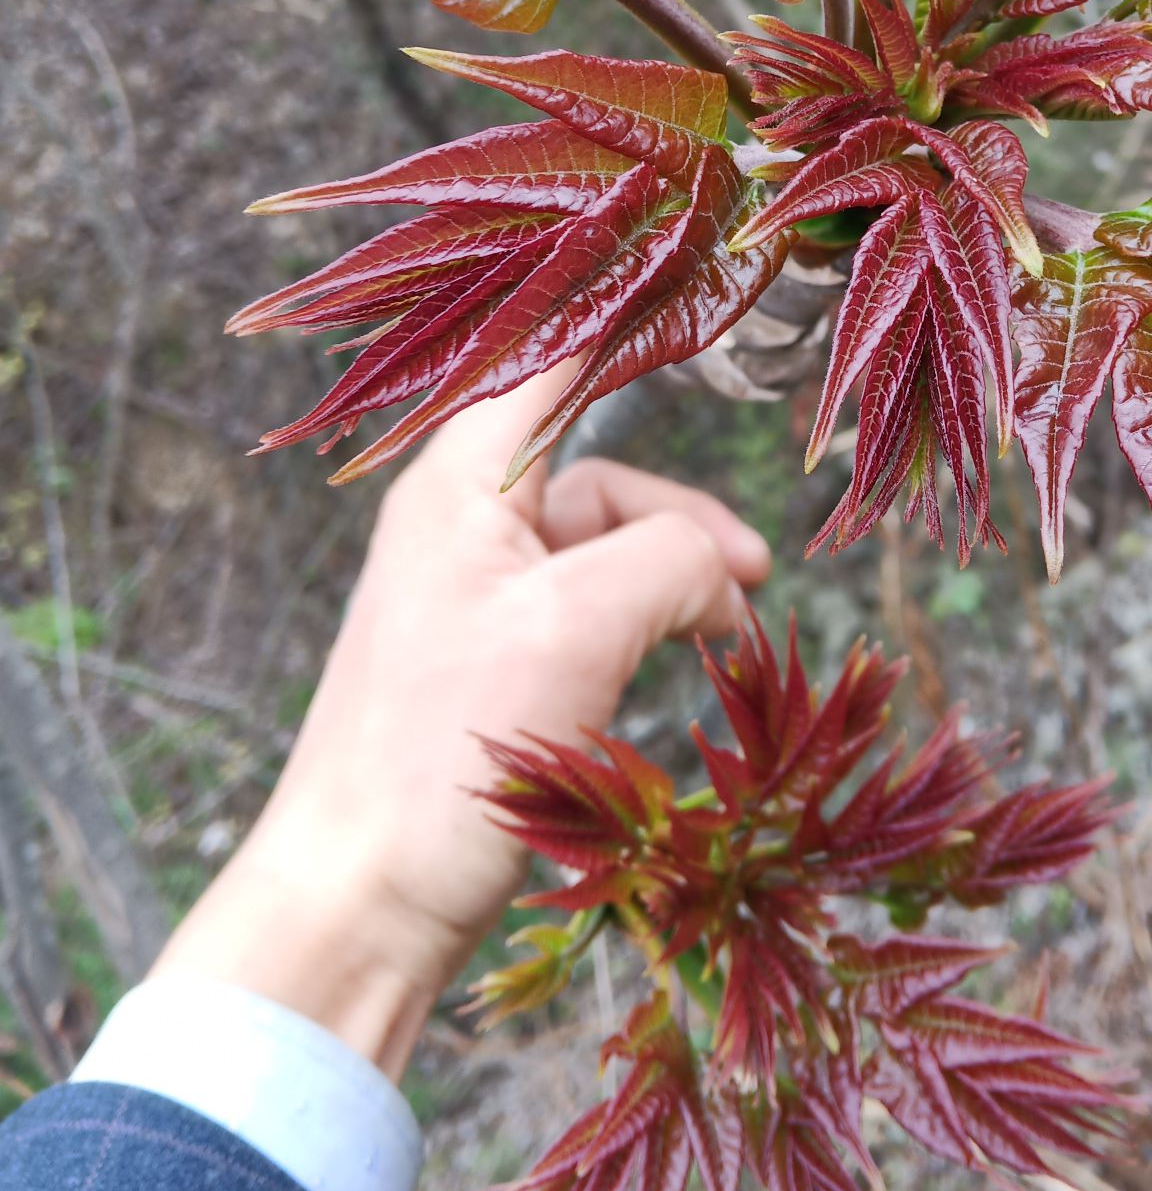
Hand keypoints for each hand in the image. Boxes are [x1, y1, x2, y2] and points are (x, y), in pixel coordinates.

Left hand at [148, 367, 770, 1076]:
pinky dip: (642, 636)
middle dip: (682, 526)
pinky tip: (674, 680)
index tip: (698, 289)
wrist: (362, 901)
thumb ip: (669, 559)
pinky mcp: (494, 666)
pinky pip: (590, 618)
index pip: (553, 363)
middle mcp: (462, 524)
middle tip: (751, 585)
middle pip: (601, 479)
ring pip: (607, 556)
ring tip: (725, 648)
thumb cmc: (444, 746)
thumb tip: (719, 565)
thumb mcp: (578, 628)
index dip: (626, 325)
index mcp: (460, 483)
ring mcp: (477, 598)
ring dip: (672, 591)